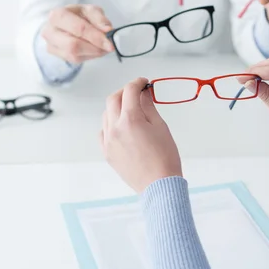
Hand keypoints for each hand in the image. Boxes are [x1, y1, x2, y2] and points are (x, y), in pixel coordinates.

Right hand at [41, 4, 114, 63]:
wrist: (66, 23)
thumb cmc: (78, 15)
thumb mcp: (90, 11)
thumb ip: (99, 18)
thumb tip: (107, 30)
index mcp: (57, 15)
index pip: (78, 28)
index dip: (95, 37)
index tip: (110, 42)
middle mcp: (50, 31)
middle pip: (73, 45)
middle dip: (94, 47)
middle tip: (109, 47)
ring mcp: (51, 45)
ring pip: (74, 55)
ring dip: (93, 53)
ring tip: (102, 47)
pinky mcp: (57, 55)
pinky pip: (75, 60)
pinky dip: (88, 55)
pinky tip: (94, 49)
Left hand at [100, 78, 182, 192]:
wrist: (159, 185)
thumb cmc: (165, 157)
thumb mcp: (161, 127)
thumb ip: (149, 107)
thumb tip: (144, 94)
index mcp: (130, 120)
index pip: (130, 91)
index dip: (138, 83)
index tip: (144, 82)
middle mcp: (115, 128)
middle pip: (113, 100)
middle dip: (125, 92)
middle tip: (137, 92)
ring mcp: (108, 141)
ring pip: (106, 115)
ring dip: (117, 107)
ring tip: (131, 109)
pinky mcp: (107, 152)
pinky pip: (103, 132)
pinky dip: (110, 124)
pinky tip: (122, 127)